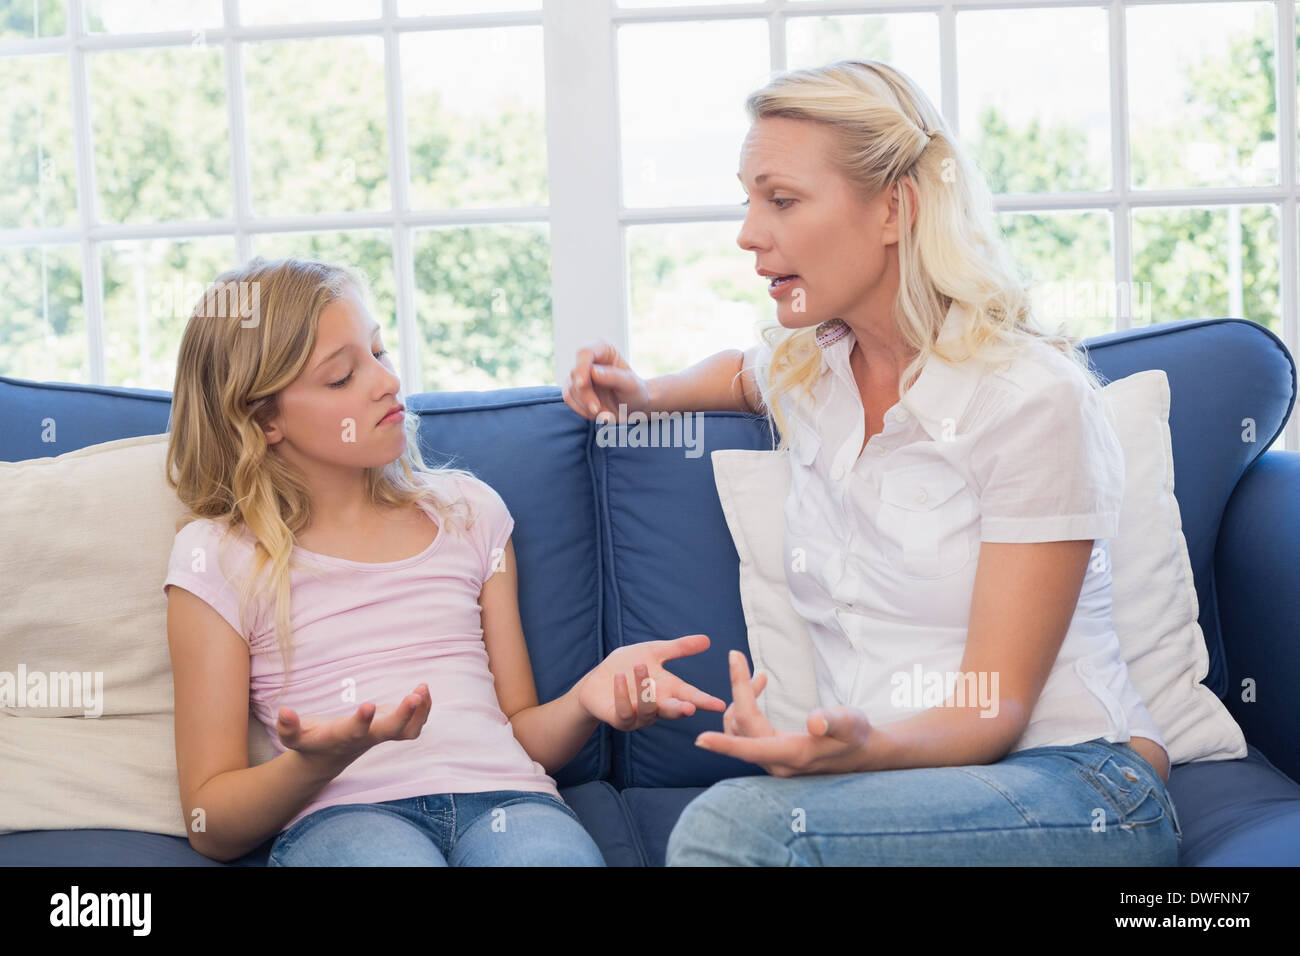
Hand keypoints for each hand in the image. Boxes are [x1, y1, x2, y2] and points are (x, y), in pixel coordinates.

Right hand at [275, 684, 432, 769]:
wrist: (327, 760)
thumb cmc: (310, 742)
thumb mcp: (294, 738)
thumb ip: (288, 727)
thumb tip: (283, 711)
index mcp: (343, 737)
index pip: (354, 732)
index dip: (361, 721)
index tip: (369, 705)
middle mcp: (366, 738)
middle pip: (390, 732)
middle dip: (404, 716)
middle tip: (414, 697)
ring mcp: (380, 736)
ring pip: (407, 732)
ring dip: (420, 712)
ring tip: (422, 689)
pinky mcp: (390, 731)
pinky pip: (413, 727)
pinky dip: (423, 710)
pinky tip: (424, 692)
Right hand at [562, 341, 650, 423]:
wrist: (632, 407)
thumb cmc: (634, 392)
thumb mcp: (630, 384)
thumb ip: (613, 377)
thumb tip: (593, 372)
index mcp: (603, 350)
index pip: (585, 353)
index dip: (581, 367)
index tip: (582, 385)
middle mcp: (588, 360)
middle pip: (575, 373)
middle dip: (585, 395)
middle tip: (597, 410)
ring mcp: (579, 375)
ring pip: (570, 388)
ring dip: (585, 405)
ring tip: (606, 414)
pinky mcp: (574, 390)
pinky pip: (570, 399)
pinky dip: (583, 410)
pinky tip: (598, 413)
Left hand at [577, 634, 726, 730]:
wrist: (598, 680)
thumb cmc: (628, 666)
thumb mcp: (653, 652)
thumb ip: (678, 648)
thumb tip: (707, 640)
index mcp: (669, 690)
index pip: (690, 696)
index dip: (705, 701)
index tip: (720, 705)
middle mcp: (657, 706)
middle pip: (673, 711)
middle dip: (680, 710)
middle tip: (689, 708)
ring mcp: (639, 716)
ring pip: (647, 709)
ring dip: (645, 688)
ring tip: (640, 667)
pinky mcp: (620, 719)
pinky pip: (624, 711)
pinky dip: (622, 695)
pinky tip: (620, 679)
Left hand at [694, 650, 872, 776]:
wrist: (860, 751)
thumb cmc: (855, 734)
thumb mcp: (851, 722)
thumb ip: (833, 720)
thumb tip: (814, 720)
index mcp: (793, 755)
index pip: (751, 748)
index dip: (724, 745)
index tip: (699, 739)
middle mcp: (776, 762)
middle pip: (741, 727)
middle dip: (738, 690)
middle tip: (737, 657)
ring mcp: (771, 760)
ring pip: (739, 728)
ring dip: (741, 698)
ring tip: (759, 677)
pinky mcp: (769, 753)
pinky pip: (745, 729)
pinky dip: (745, 706)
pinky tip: (758, 688)